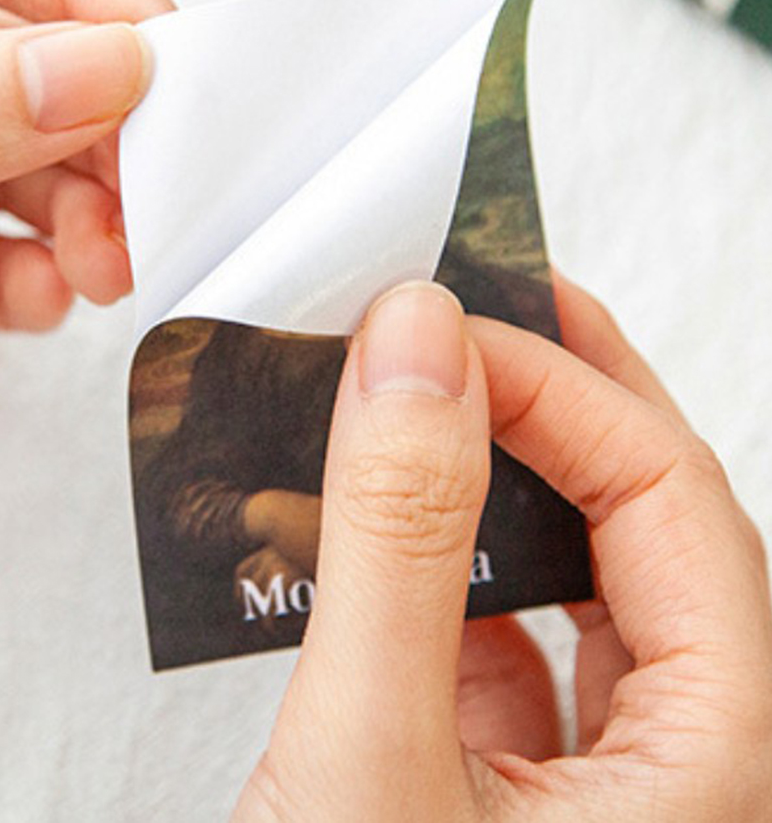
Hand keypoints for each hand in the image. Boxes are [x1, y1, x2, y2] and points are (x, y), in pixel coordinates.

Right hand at [234, 278, 771, 820]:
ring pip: (583, 573)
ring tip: (434, 393)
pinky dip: (446, 558)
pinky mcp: (511, 779)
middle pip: (650, 520)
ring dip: (503, 475)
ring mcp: (598, 775)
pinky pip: (507, 630)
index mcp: (708, 762)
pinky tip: (384, 522)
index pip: (669, 499)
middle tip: (484, 305)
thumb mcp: (372, 751)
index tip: (444, 329)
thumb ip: (398, 544)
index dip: (558, 389)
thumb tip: (416, 349)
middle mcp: (678, 763)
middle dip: (560, 398)